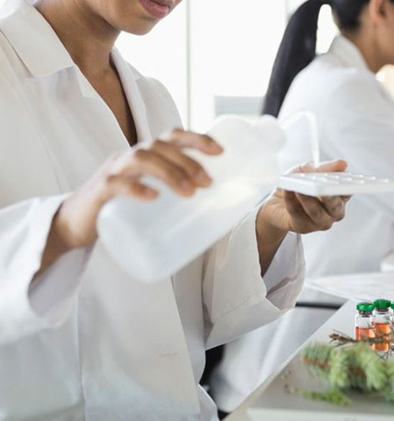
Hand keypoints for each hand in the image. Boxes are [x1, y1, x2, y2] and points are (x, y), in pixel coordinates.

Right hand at [51, 129, 222, 250]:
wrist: (74, 222)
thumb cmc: (121, 208)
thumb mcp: (149, 194)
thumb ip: (174, 196)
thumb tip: (217, 210)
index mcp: (145, 156)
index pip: (171, 137)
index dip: (196, 139)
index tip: (220, 151)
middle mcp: (129, 157)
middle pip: (159, 146)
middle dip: (188, 161)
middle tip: (207, 183)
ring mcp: (112, 172)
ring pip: (140, 158)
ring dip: (169, 172)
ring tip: (190, 192)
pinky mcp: (98, 193)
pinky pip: (115, 184)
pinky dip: (135, 188)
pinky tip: (153, 197)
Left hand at [255, 160, 350, 274]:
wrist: (277, 200)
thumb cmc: (298, 183)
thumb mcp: (308, 170)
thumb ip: (324, 167)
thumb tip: (342, 164)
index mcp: (339, 195)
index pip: (348, 191)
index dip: (348, 186)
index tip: (342, 179)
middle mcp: (333, 211)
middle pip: (336, 207)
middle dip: (330, 197)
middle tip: (323, 187)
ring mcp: (320, 222)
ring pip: (317, 213)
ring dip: (308, 200)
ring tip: (300, 188)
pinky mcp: (303, 227)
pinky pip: (298, 214)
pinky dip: (292, 201)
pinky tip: (288, 190)